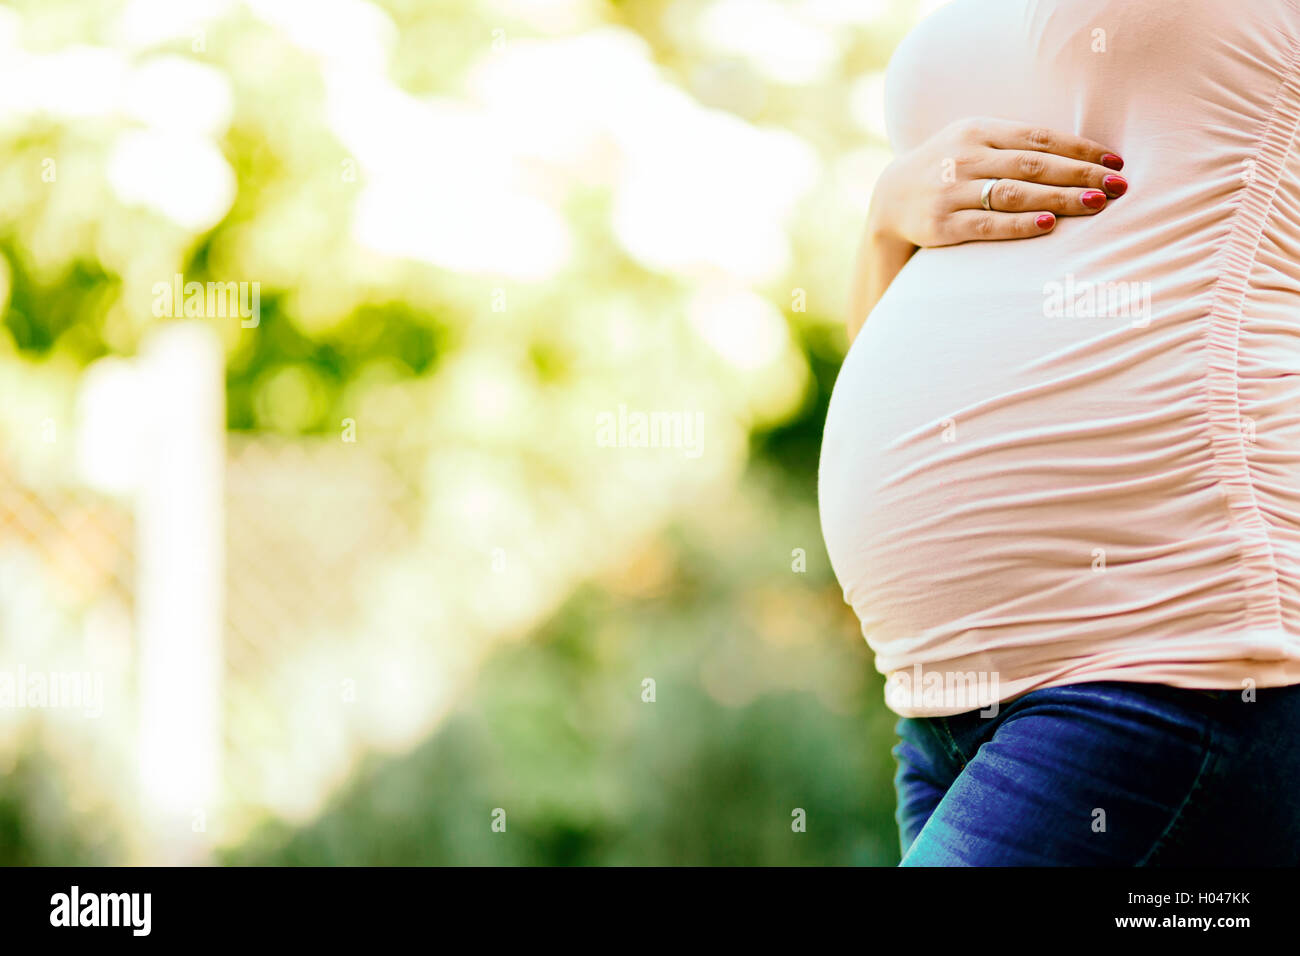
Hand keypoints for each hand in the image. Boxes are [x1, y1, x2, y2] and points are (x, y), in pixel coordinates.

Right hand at [869, 117, 1127, 246]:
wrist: (890, 198)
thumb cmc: (949, 169)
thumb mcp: (975, 144)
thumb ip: (1016, 146)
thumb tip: (1081, 157)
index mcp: (978, 130)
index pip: (1039, 137)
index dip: (1080, 149)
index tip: (1115, 162)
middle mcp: (965, 157)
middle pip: (1033, 164)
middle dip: (1080, 174)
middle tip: (1118, 186)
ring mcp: (951, 190)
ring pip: (1014, 193)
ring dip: (1058, 198)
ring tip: (1095, 204)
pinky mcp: (941, 223)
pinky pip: (986, 224)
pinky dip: (1019, 224)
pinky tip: (1048, 224)